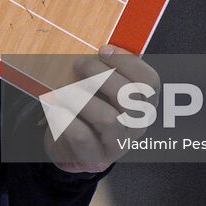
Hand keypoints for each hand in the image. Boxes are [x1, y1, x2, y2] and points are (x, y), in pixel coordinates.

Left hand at [46, 45, 160, 173]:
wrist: (74, 148)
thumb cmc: (91, 109)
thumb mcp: (104, 90)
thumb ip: (107, 70)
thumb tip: (97, 47)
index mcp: (144, 105)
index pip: (150, 82)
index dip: (127, 62)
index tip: (103, 49)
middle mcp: (137, 126)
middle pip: (129, 98)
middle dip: (101, 76)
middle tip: (78, 65)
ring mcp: (117, 145)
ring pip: (108, 119)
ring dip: (82, 98)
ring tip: (64, 90)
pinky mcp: (94, 157)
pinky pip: (82, 137)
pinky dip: (66, 119)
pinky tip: (56, 108)